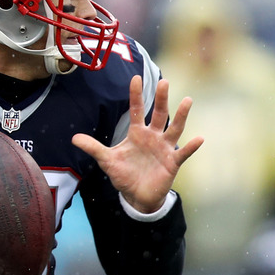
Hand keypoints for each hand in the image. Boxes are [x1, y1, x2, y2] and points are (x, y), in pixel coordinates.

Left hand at [72, 75, 202, 213]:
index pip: (136, 110)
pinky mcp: (172, 163)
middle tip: (164, 82)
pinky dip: (192, 147)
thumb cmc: (124, 175)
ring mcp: (164, 148)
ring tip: (187, 100)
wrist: (137, 196)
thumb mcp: (107, 160)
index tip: (135, 78)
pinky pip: (184, 153)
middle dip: (161, 99)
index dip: (136, 95)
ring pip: (174, 128)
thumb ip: (93, 148)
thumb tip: (74, 138)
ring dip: (181, 116)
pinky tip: (200, 138)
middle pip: (158, 114)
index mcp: (137, 133)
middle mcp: (153, 136)